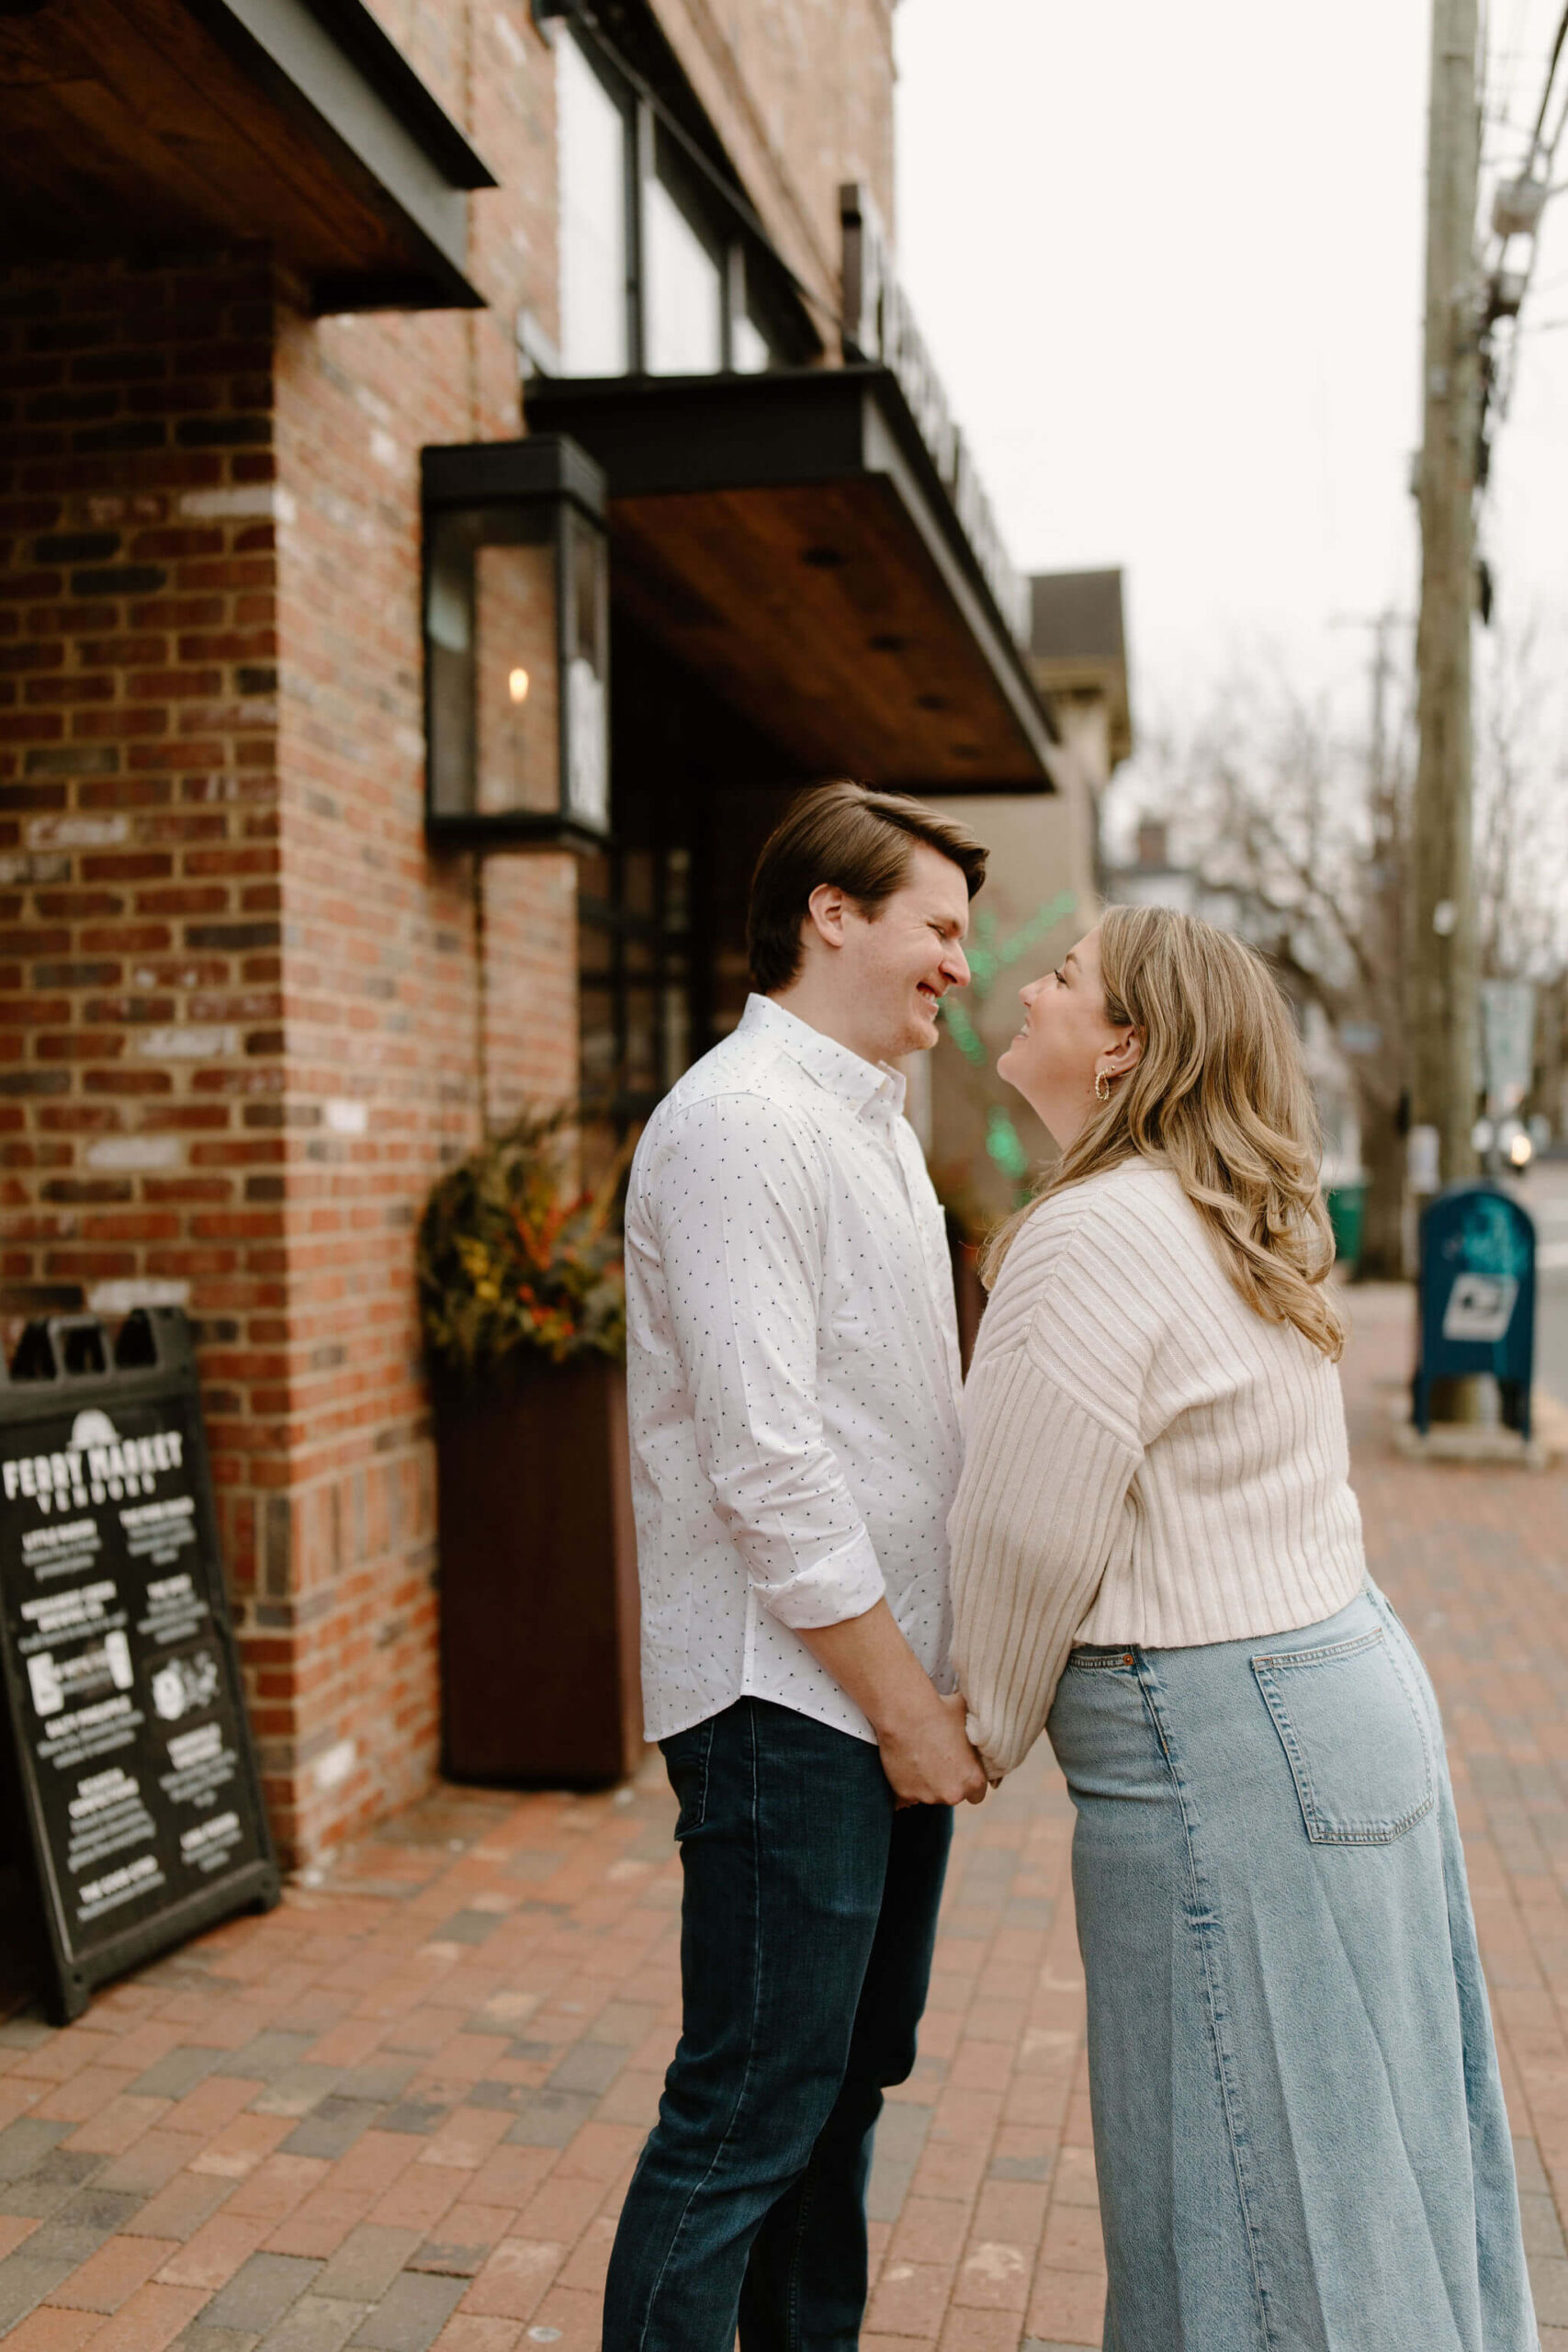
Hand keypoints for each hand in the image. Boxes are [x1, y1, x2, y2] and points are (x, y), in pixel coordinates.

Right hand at [878, 1689, 987, 1808]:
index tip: (960, 1769)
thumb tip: (984, 1734)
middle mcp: (952, 1794)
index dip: (968, 1781)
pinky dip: (908, 1781)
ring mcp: (927, 1797)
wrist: (906, 1713)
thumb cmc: (942, 1711)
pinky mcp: (905, 1794)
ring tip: (920, 1757)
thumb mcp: (969, 1722)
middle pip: (953, 1795)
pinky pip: (909, 1792)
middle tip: (938, 1759)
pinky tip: (907, 1761)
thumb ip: (978, 1739)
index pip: (977, 1794)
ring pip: (930, 1795)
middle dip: (947, 1782)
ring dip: (927, 1783)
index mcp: (973, 1780)